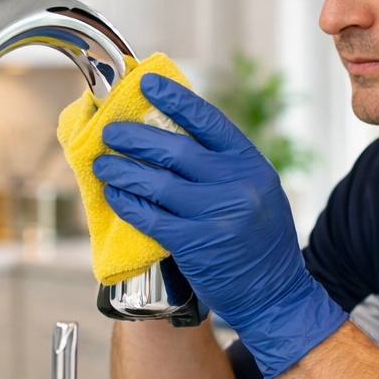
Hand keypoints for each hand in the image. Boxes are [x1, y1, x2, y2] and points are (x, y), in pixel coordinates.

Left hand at [93, 74, 345, 378]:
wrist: (275, 294)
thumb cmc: (259, 238)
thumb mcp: (256, 189)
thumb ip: (222, 164)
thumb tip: (171, 133)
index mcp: (251, 164)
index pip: (207, 121)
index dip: (174, 99)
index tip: (146, 84)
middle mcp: (236, 185)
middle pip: (175, 149)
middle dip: (136, 137)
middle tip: (111, 131)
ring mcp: (215, 215)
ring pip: (156, 183)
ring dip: (122, 170)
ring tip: (103, 163)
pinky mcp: (195, 244)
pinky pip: (150, 216)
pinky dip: (127, 203)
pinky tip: (114, 194)